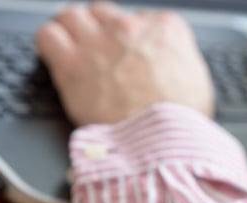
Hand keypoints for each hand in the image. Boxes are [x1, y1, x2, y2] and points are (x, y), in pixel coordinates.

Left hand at [35, 2, 212, 125]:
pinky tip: (55, 55)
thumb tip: (175, 65)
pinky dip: (50, 42)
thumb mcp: (198, 82)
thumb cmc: (182, 121)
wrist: (161, 145)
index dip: (135, 37)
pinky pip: (48, 35)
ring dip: (72, 30)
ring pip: (72, 16)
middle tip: (101, 50)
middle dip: (102, 30)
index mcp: (166, 29)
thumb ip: (181, 61)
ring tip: (73, 46)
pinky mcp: (71, 63)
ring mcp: (98, 42)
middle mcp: (130, 28)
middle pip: (104, 13)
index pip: (143, 17)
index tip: (132, 52)